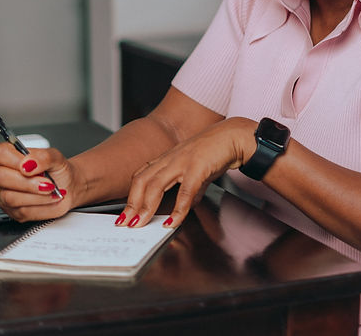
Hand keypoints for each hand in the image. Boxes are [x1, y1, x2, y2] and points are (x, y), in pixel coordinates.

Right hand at [0, 142, 75, 221]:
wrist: (67, 187)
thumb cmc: (58, 171)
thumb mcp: (56, 158)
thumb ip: (43, 156)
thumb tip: (28, 163)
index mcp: (9, 157)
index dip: (15, 160)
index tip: (31, 165)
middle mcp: (3, 175)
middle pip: (1, 177)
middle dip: (27, 181)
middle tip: (47, 182)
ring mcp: (5, 194)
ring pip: (11, 197)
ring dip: (37, 195)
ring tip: (51, 190)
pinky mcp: (13, 211)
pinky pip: (22, 211)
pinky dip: (41, 205)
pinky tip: (49, 198)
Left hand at [116, 117, 256, 229]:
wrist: (235, 135)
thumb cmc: (217, 149)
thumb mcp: (198, 169)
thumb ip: (191, 187)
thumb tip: (188, 204)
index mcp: (168, 158)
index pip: (141, 176)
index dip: (131, 195)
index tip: (125, 214)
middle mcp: (171, 158)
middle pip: (142, 180)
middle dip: (132, 203)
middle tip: (125, 223)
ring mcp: (183, 161)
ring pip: (156, 184)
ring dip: (146, 207)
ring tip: (141, 224)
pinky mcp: (198, 167)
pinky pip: (185, 192)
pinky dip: (178, 209)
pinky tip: (174, 222)